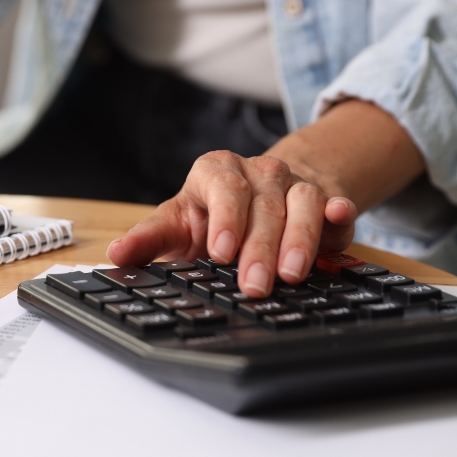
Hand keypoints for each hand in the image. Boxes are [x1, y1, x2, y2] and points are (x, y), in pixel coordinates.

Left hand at [106, 151, 357, 297]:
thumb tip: (116, 256)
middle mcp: (259, 172)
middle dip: (259, 247)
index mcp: (217, 171)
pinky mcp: (325, 201)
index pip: (224, 186)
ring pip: (302, 202)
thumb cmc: (209, 217)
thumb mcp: (176, 225)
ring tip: (291, 276)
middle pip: (263, 204)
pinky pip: (335, 204)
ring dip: (299, 239)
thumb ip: (148, 240)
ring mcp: (294, 184)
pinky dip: (339, 212)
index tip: (221, 252)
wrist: (257, 200)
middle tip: (254, 286)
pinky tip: (340, 219)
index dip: (226, 218)